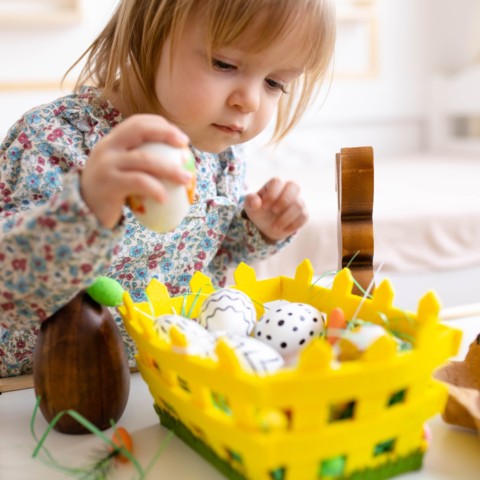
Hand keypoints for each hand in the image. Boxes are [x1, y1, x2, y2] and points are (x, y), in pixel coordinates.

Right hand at [80, 114, 192, 228]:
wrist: (84, 213)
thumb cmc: (111, 192)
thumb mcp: (121, 171)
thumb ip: (139, 163)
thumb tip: (178, 163)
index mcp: (112, 141)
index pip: (137, 123)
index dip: (161, 125)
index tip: (181, 138)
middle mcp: (107, 148)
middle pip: (139, 130)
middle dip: (166, 133)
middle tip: (186, 147)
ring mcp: (106, 165)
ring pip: (144, 159)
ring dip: (170, 168)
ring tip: (186, 179)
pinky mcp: (109, 184)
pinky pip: (139, 182)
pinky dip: (156, 189)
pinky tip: (165, 199)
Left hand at [243, 177, 307, 242]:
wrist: (265, 226)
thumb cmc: (258, 210)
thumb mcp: (250, 205)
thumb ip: (251, 201)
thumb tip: (256, 202)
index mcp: (274, 185)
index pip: (277, 182)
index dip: (271, 194)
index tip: (264, 206)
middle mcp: (289, 190)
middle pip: (294, 186)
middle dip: (283, 201)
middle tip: (273, 212)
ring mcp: (298, 201)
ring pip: (298, 205)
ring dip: (285, 218)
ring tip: (274, 227)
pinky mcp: (303, 214)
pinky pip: (303, 216)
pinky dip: (292, 225)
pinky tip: (282, 229)